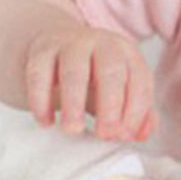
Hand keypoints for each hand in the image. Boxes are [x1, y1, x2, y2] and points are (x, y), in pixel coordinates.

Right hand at [23, 25, 155, 141]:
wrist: (54, 46)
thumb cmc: (92, 75)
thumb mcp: (118, 92)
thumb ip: (135, 114)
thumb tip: (140, 135)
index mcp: (127, 53)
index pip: (140, 80)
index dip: (135, 110)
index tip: (124, 136)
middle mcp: (102, 43)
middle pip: (111, 71)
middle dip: (110, 105)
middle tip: (104, 135)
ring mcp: (70, 43)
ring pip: (74, 71)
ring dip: (74, 103)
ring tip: (72, 130)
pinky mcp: (42, 50)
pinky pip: (40, 74)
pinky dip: (41, 100)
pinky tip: (46, 122)